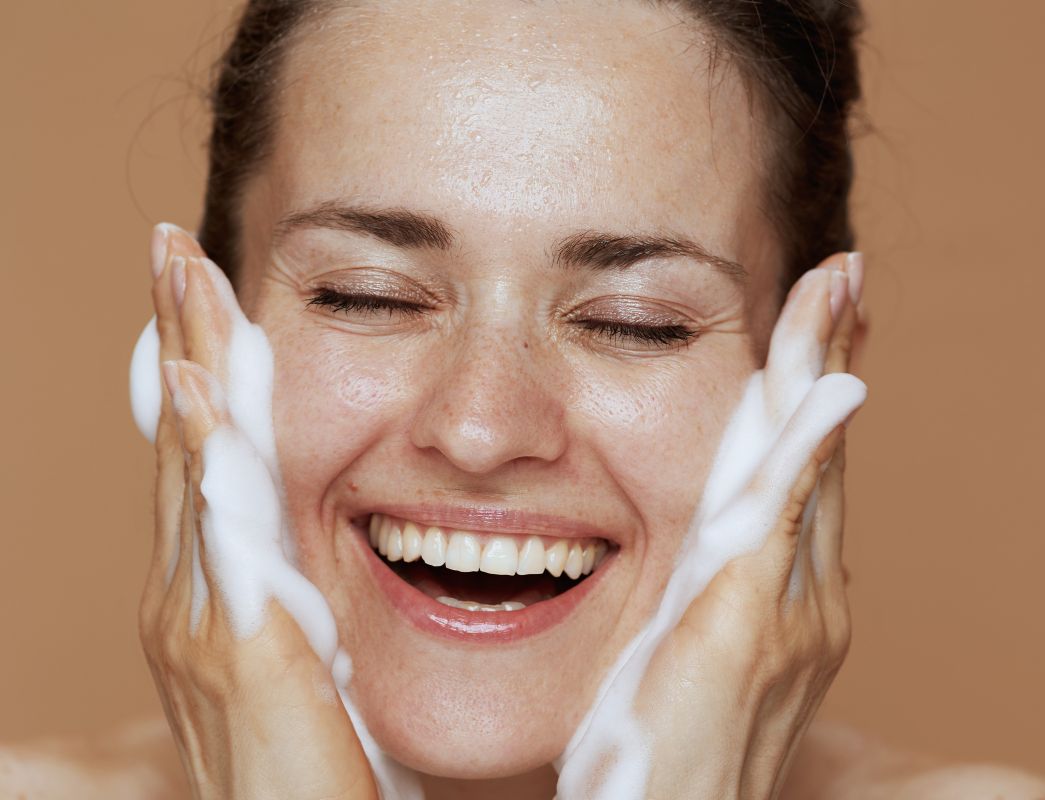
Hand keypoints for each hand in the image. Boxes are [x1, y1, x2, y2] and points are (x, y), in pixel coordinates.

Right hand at [135, 224, 379, 798]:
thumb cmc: (310, 772)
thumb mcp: (301, 670)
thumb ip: (296, 608)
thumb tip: (313, 560)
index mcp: (208, 598)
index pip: (199, 460)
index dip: (194, 374)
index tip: (199, 293)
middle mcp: (185, 598)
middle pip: (181, 442)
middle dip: (175, 341)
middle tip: (172, 247)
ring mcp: (199, 620)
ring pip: (188, 464)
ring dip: (183, 362)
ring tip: (179, 274)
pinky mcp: (236, 649)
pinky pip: (217, 527)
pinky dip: (198, 451)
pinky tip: (192, 384)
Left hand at [556, 254, 866, 799]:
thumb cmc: (665, 761)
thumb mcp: (686, 660)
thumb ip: (702, 595)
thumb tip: (697, 549)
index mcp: (788, 602)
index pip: (804, 477)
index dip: (815, 398)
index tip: (821, 326)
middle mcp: (807, 602)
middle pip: (820, 456)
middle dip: (831, 359)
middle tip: (842, 275)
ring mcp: (787, 614)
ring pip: (808, 468)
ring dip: (820, 373)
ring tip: (834, 290)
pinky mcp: (746, 628)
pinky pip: (776, 519)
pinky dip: (803, 450)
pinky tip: (823, 390)